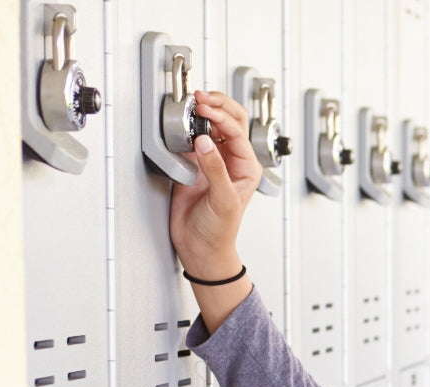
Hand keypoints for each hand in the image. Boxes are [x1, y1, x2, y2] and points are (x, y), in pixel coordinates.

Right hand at [169, 91, 261, 278]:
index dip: (221, 116)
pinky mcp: (194, 165)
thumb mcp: (223, 199)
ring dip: (204, 114)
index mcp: (247, 167)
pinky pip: (193, 139)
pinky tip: (182, 123)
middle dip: (218, 105)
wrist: (201, 247)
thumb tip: (206, 141)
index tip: (204, 109)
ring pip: (213, 127)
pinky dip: (188, 128)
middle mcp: (232, 161)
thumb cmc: (220, 230)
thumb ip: (215, 169)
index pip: (237, 132)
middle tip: (201, 97)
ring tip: (192, 105)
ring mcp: (213, 161)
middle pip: (231, 122)